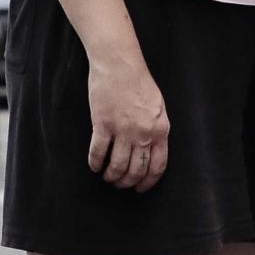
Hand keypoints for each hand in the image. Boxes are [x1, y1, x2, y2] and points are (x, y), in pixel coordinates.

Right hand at [86, 48, 169, 191]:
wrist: (120, 65)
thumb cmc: (139, 83)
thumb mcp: (158, 107)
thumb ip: (156, 129)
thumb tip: (152, 150)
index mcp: (160, 130)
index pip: (158, 165)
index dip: (148, 181)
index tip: (140, 188)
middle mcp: (143, 134)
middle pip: (137, 170)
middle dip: (128, 182)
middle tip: (120, 184)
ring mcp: (123, 130)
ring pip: (117, 166)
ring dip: (111, 176)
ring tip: (107, 177)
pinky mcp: (103, 125)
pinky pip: (98, 153)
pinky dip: (95, 163)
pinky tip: (94, 166)